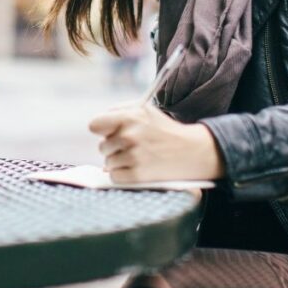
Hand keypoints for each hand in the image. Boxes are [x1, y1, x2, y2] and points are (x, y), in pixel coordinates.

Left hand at [88, 103, 224, 183]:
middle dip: (114, 148)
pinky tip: (138, 169)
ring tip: (139, 157)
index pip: (95, 125)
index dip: (101, 130)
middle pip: (102, 147)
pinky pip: (115, 177)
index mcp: (129, 117)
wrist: (192, 151)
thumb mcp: (145, 110)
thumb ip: (119, 112)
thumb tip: (97, 126)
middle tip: (133, 147)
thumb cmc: (165, 129)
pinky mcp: (138, 176)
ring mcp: (133, 157)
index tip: (109, 133)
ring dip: (119, 162)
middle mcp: (129, 136)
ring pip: (108, 163)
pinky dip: (123, 175)